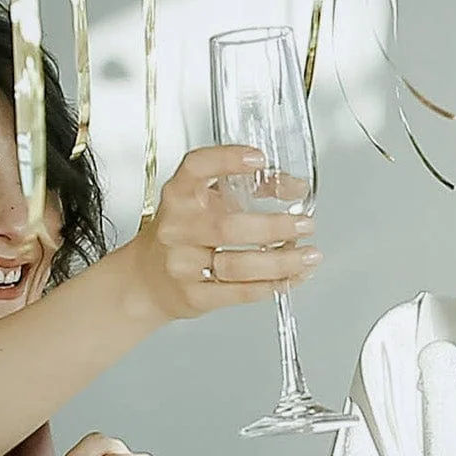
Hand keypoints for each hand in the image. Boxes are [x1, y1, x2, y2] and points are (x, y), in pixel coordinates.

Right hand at [122, 145, 320, 323]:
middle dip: (275, 227)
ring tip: (308, 256)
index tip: (259, 159)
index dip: (227, 160)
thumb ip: (253, 187)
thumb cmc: (185, 233)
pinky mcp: (193, 295)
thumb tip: (295, 188)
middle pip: (228, 227)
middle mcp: (177, 227)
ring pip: (238, 265)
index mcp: (179, 194)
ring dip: (281, 262)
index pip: (197, 168)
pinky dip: (272, 286)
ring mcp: (182, 263)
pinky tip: (291, 277)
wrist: (147, 279)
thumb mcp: (208, 201)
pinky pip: (239, 293)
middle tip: (305, 224)